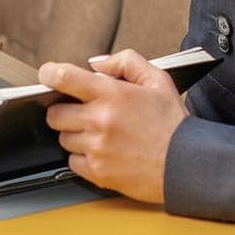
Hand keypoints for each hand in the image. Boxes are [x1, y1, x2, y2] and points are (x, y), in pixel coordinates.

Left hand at [39, 49, 188, 202]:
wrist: (186, 164)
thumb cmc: (172, 123)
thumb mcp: (157, 79)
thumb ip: (125, 62)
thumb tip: (96, 64)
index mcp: (112, 95)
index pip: (64, 78)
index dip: (49, 74)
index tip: (47, 75)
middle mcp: (100, 121)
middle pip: (55, 113)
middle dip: (64, 110)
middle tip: (83, 112)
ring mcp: (97, 149)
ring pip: (63, 138)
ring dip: (75, 135)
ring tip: (100, 134)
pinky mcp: (97, 173)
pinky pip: (72, 162)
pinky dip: (82, 157)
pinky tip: (103, 152)